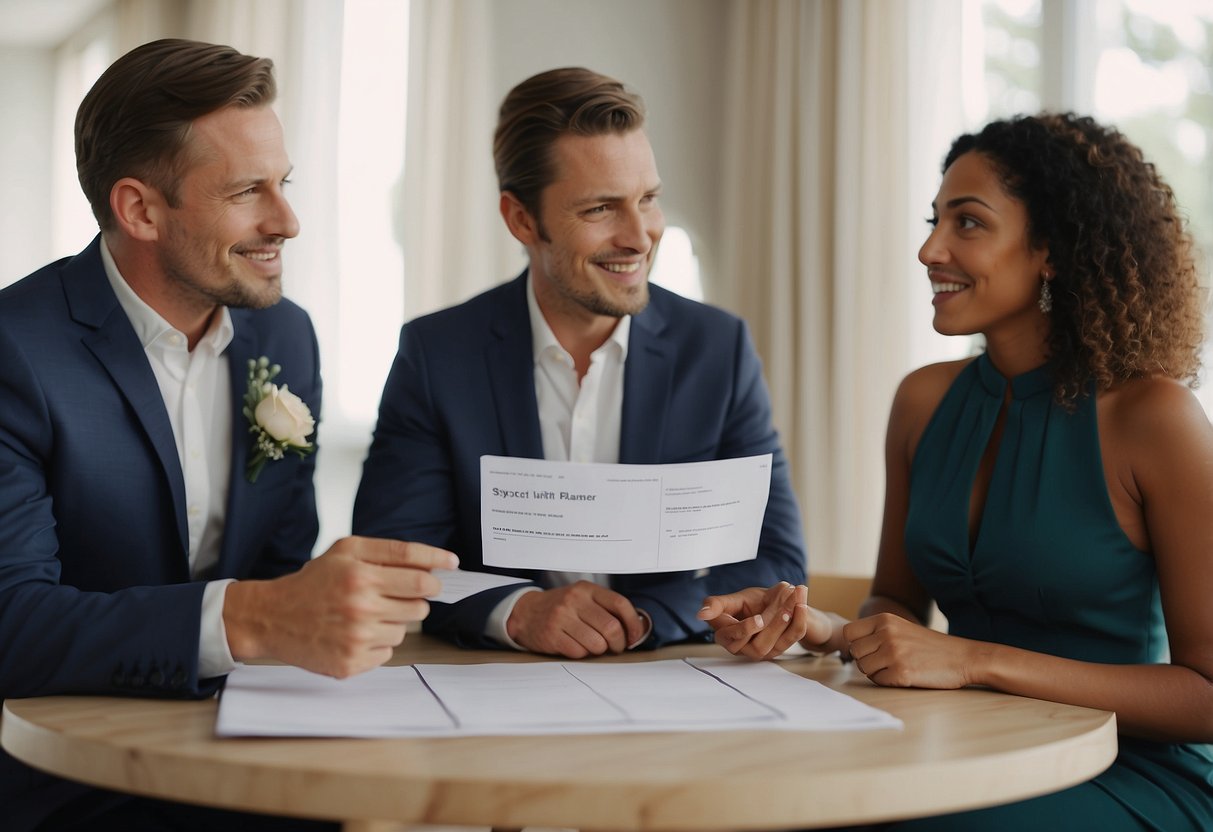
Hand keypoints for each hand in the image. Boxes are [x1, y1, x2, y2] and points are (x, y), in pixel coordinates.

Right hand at [224, 536, 457, 677]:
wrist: (272, 617)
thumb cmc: (314, 581)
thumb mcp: (348, 550)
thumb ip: (394, 550)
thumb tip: (441, 561)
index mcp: (360, 576)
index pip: (421, 578)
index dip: (436, 575)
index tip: (448, 569)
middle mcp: (360, 608)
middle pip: (420, 606)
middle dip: (413, 598)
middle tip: (390, 594)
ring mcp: (355, 639)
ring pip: (406, 630)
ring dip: (393, 621)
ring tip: (364, 614)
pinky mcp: (350, 664)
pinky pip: (388, 652)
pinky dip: (378, 642)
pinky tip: (354, 633)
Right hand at [506, 581, 645, 657]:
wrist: (526, 613)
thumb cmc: (562, 608)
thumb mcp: (582, 598)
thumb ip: (605, 608)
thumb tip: (635, 629)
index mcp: (586, 589)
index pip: (620, 604)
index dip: (633, 623)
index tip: (634, 636)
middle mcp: (574, 600)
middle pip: (611, 627)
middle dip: (619, 643)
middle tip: (616, 646)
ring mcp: (561, 618)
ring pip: (597, 644)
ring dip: (600, 650)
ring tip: (594, 646)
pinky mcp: (551, 636)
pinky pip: (579, 652)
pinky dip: (583, 653)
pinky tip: (577, 646)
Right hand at [699, 583, 832, 659]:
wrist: (772, 603)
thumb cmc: (748, 603)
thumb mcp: (733, 599)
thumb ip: (717, 605)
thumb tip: (701, 614)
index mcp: (727, 636)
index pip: (734, 637)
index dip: (746, 630)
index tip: (759, 618)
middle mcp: (745, 648)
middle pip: (759, 644)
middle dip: (773, 622)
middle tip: (784, 599)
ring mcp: (765, 650)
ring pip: (778, 643)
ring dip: (787, 621)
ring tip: (794, 599)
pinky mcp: (782, 647)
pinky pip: (793, 637)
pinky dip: (800, 620)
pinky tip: (801, 603)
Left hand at [843, 613, 975, 687]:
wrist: (963, 657)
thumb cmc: (930, 646)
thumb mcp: (901, 628)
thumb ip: (877, 632)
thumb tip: (850, 645)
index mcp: (884, 619)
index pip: (848, 632)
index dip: (855, 644)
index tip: (869, 650)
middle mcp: (886, 633)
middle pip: (855, 652)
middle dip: (866, 660)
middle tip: (886, 662)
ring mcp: (893, 653)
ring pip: (863, 668)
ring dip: (876, 672)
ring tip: (896, 668)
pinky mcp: (901, 673)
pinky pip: (879, 681)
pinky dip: (888, 682)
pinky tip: (905, 675)